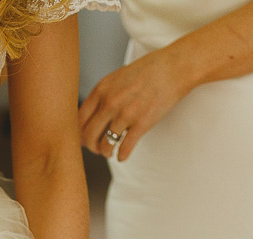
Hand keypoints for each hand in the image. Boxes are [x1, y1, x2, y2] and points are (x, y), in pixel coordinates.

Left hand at [78, 47, 194, 160]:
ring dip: (106, 152)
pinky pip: (125, 147)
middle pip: (89, 135)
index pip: (79, 119)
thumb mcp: (116, 78)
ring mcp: (126, 114)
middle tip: (96, 149)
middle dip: (91, 146)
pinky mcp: (142, 123)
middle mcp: (110, 102)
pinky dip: (121, 156)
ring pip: (105, 145)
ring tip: (109, 152)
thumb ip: (102, 96)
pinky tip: (122, 156)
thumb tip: (89, 118)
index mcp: (101, 90)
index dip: (80, 133)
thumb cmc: (145, 73)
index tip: (85, 138)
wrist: (173, 68)